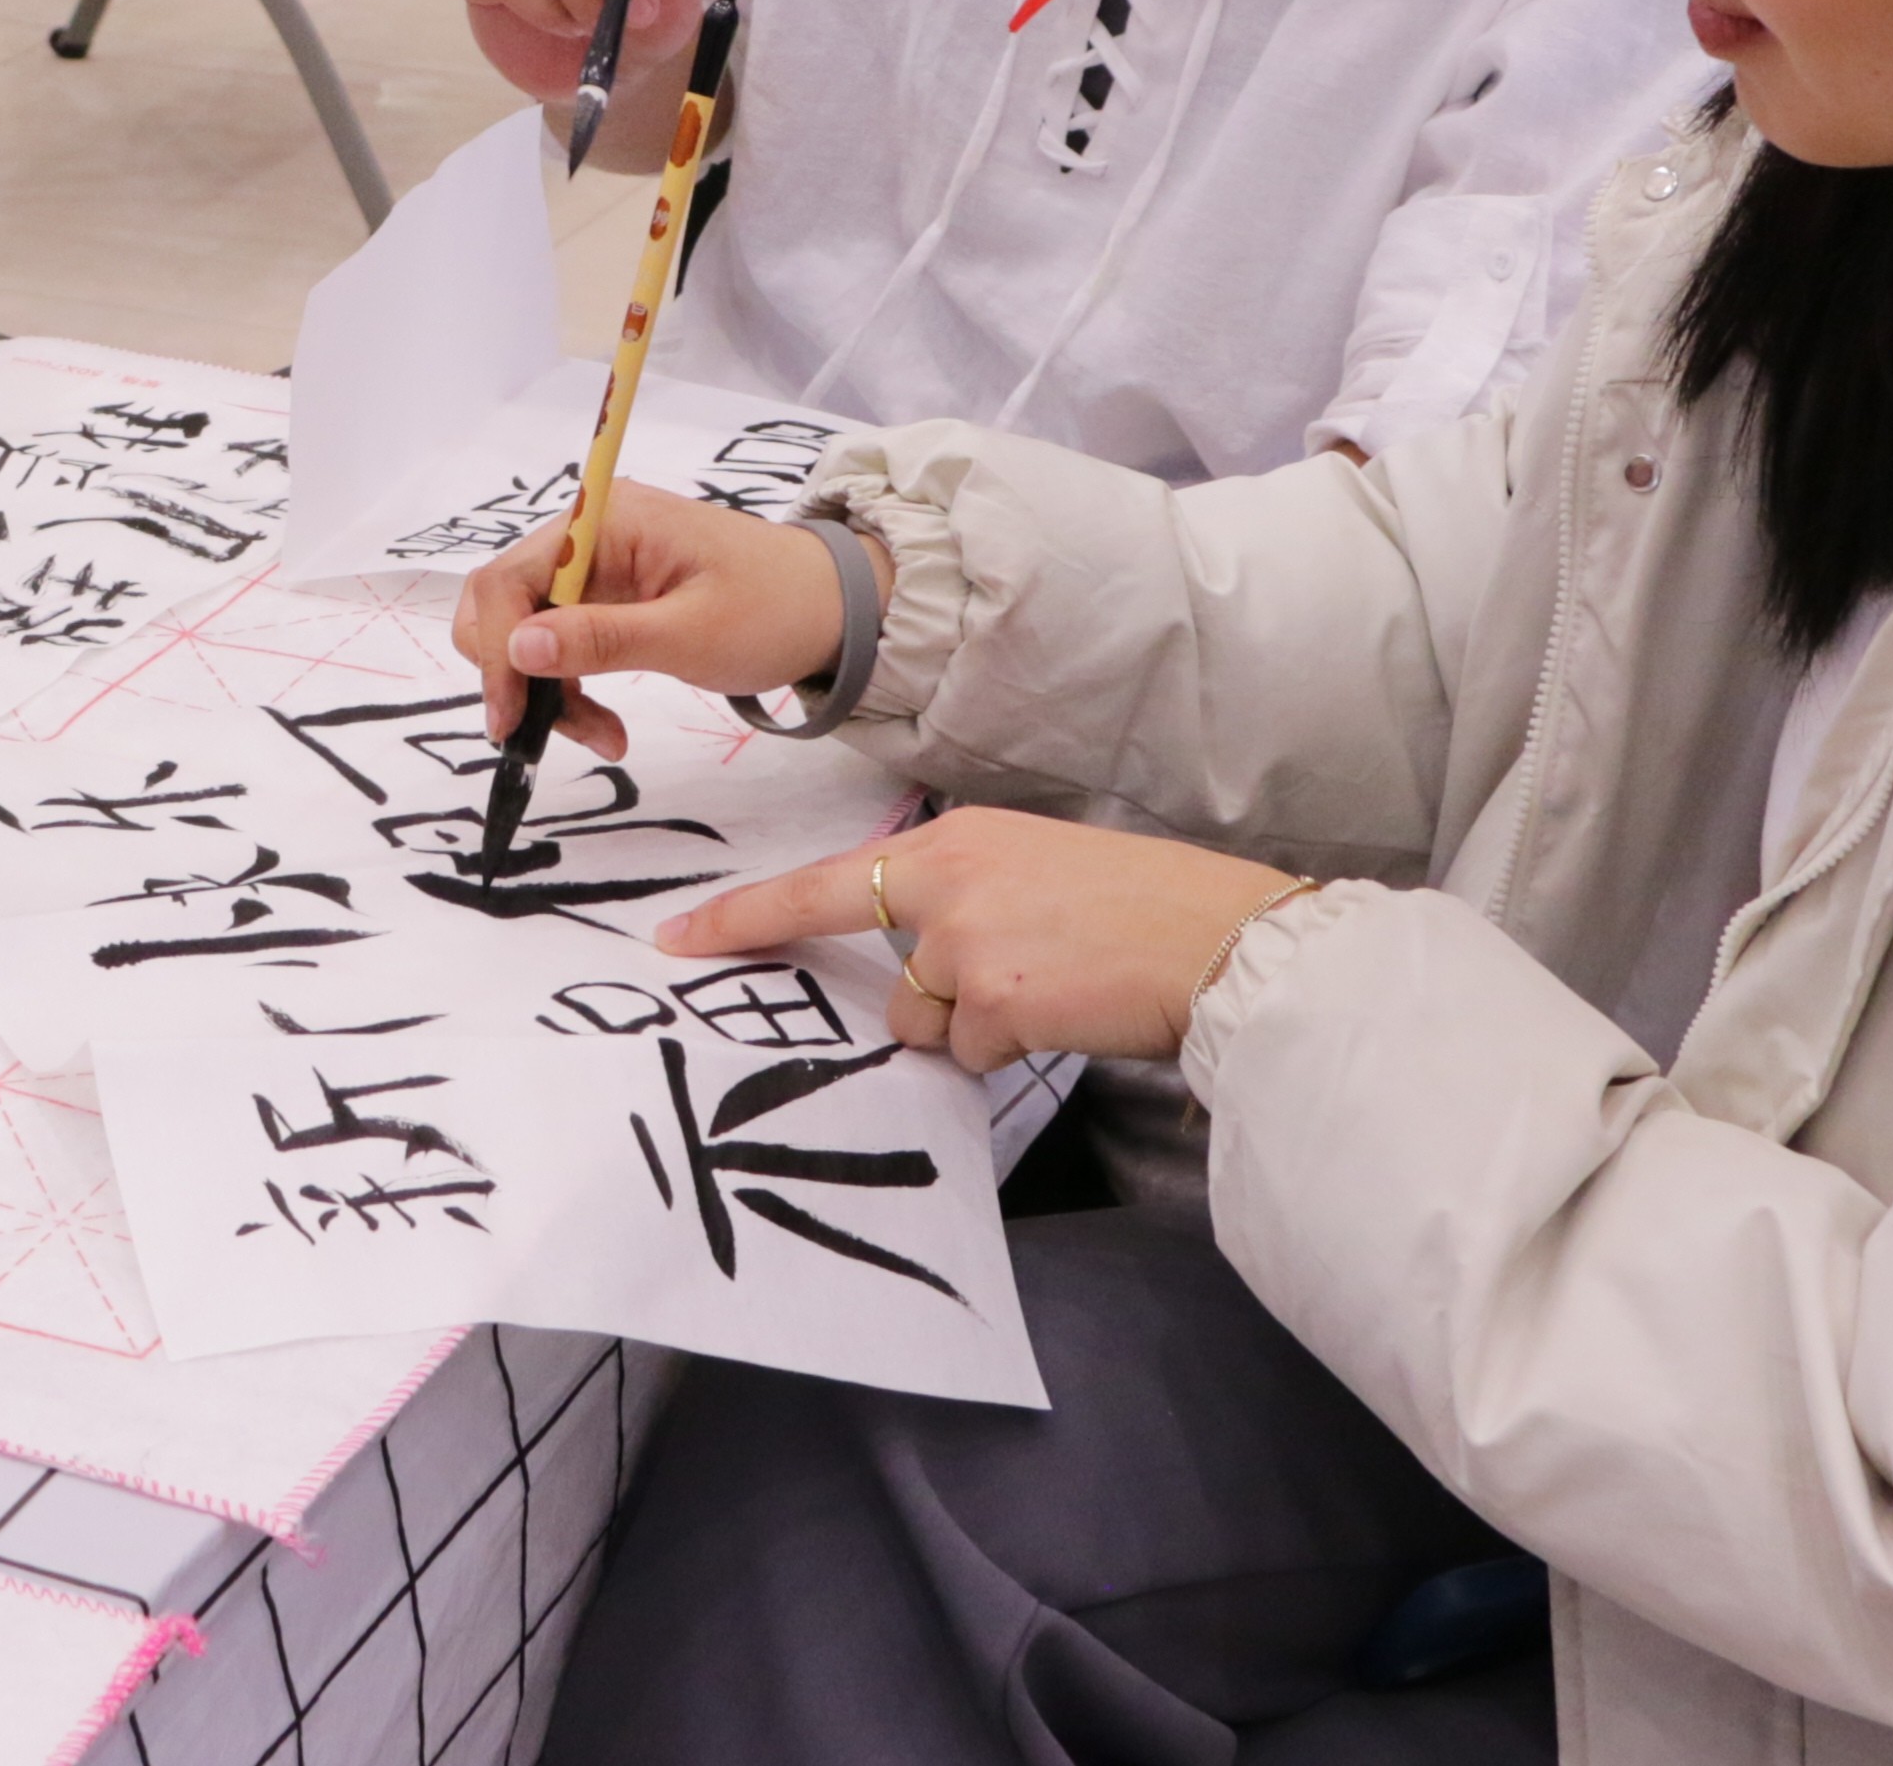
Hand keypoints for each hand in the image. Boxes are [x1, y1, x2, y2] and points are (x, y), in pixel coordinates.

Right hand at [455, 487, 856, 755]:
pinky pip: (560, 644)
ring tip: (604, 738)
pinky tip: (605, 725)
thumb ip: (602, 639)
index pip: (508, 579)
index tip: (510, 721)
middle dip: (518, 675)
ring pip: (527, 632)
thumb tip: (518, 647)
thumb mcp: (690, 635)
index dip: (496, 650)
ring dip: (548, 692)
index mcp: (604, 522)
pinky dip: (570, 688)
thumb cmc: (773, 611)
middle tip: (548, 735)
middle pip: (505, 604)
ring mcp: (596, 566)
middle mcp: (588, 534)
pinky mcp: (608, 598)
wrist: (833, 609)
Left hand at [658, 812, 1310, 1071]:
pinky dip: (1014, 1047)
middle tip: (976, 989)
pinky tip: (1069, 1011)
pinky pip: (974, 1051)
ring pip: (926, 1020)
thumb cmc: (1139, 906)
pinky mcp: (994, 1000)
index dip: (742, 917)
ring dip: (976, 1024)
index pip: (821, 883)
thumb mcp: (1036, 871)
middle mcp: (946, 882)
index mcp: (954, 841)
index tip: (675, 938)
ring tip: (1057, 989)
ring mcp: (964, 943)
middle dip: (929, 998)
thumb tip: (921, 963)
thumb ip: (965, 900)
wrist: (1217, 936)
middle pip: (883, 972)